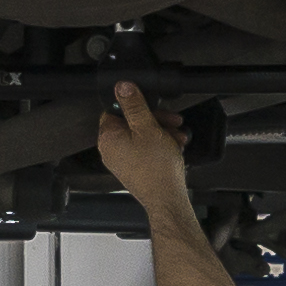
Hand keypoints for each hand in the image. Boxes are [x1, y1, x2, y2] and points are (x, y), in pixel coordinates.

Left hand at [96, 83, 191, 216]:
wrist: (167, 199)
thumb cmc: (157, 168)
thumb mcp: (147, 128)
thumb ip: (134, 105)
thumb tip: (122, 87)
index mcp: (108, 137)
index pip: (115, 110)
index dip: (136, 106)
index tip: (151, 106)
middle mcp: (111, 150)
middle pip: (131, 123)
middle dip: (155, 120)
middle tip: (172, 121)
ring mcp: (122, 161)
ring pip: (141, 137)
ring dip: (161, 133)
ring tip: (177, 137)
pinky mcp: (134, 170)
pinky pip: (145, 151)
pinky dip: (159, 146)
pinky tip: (174, 147)